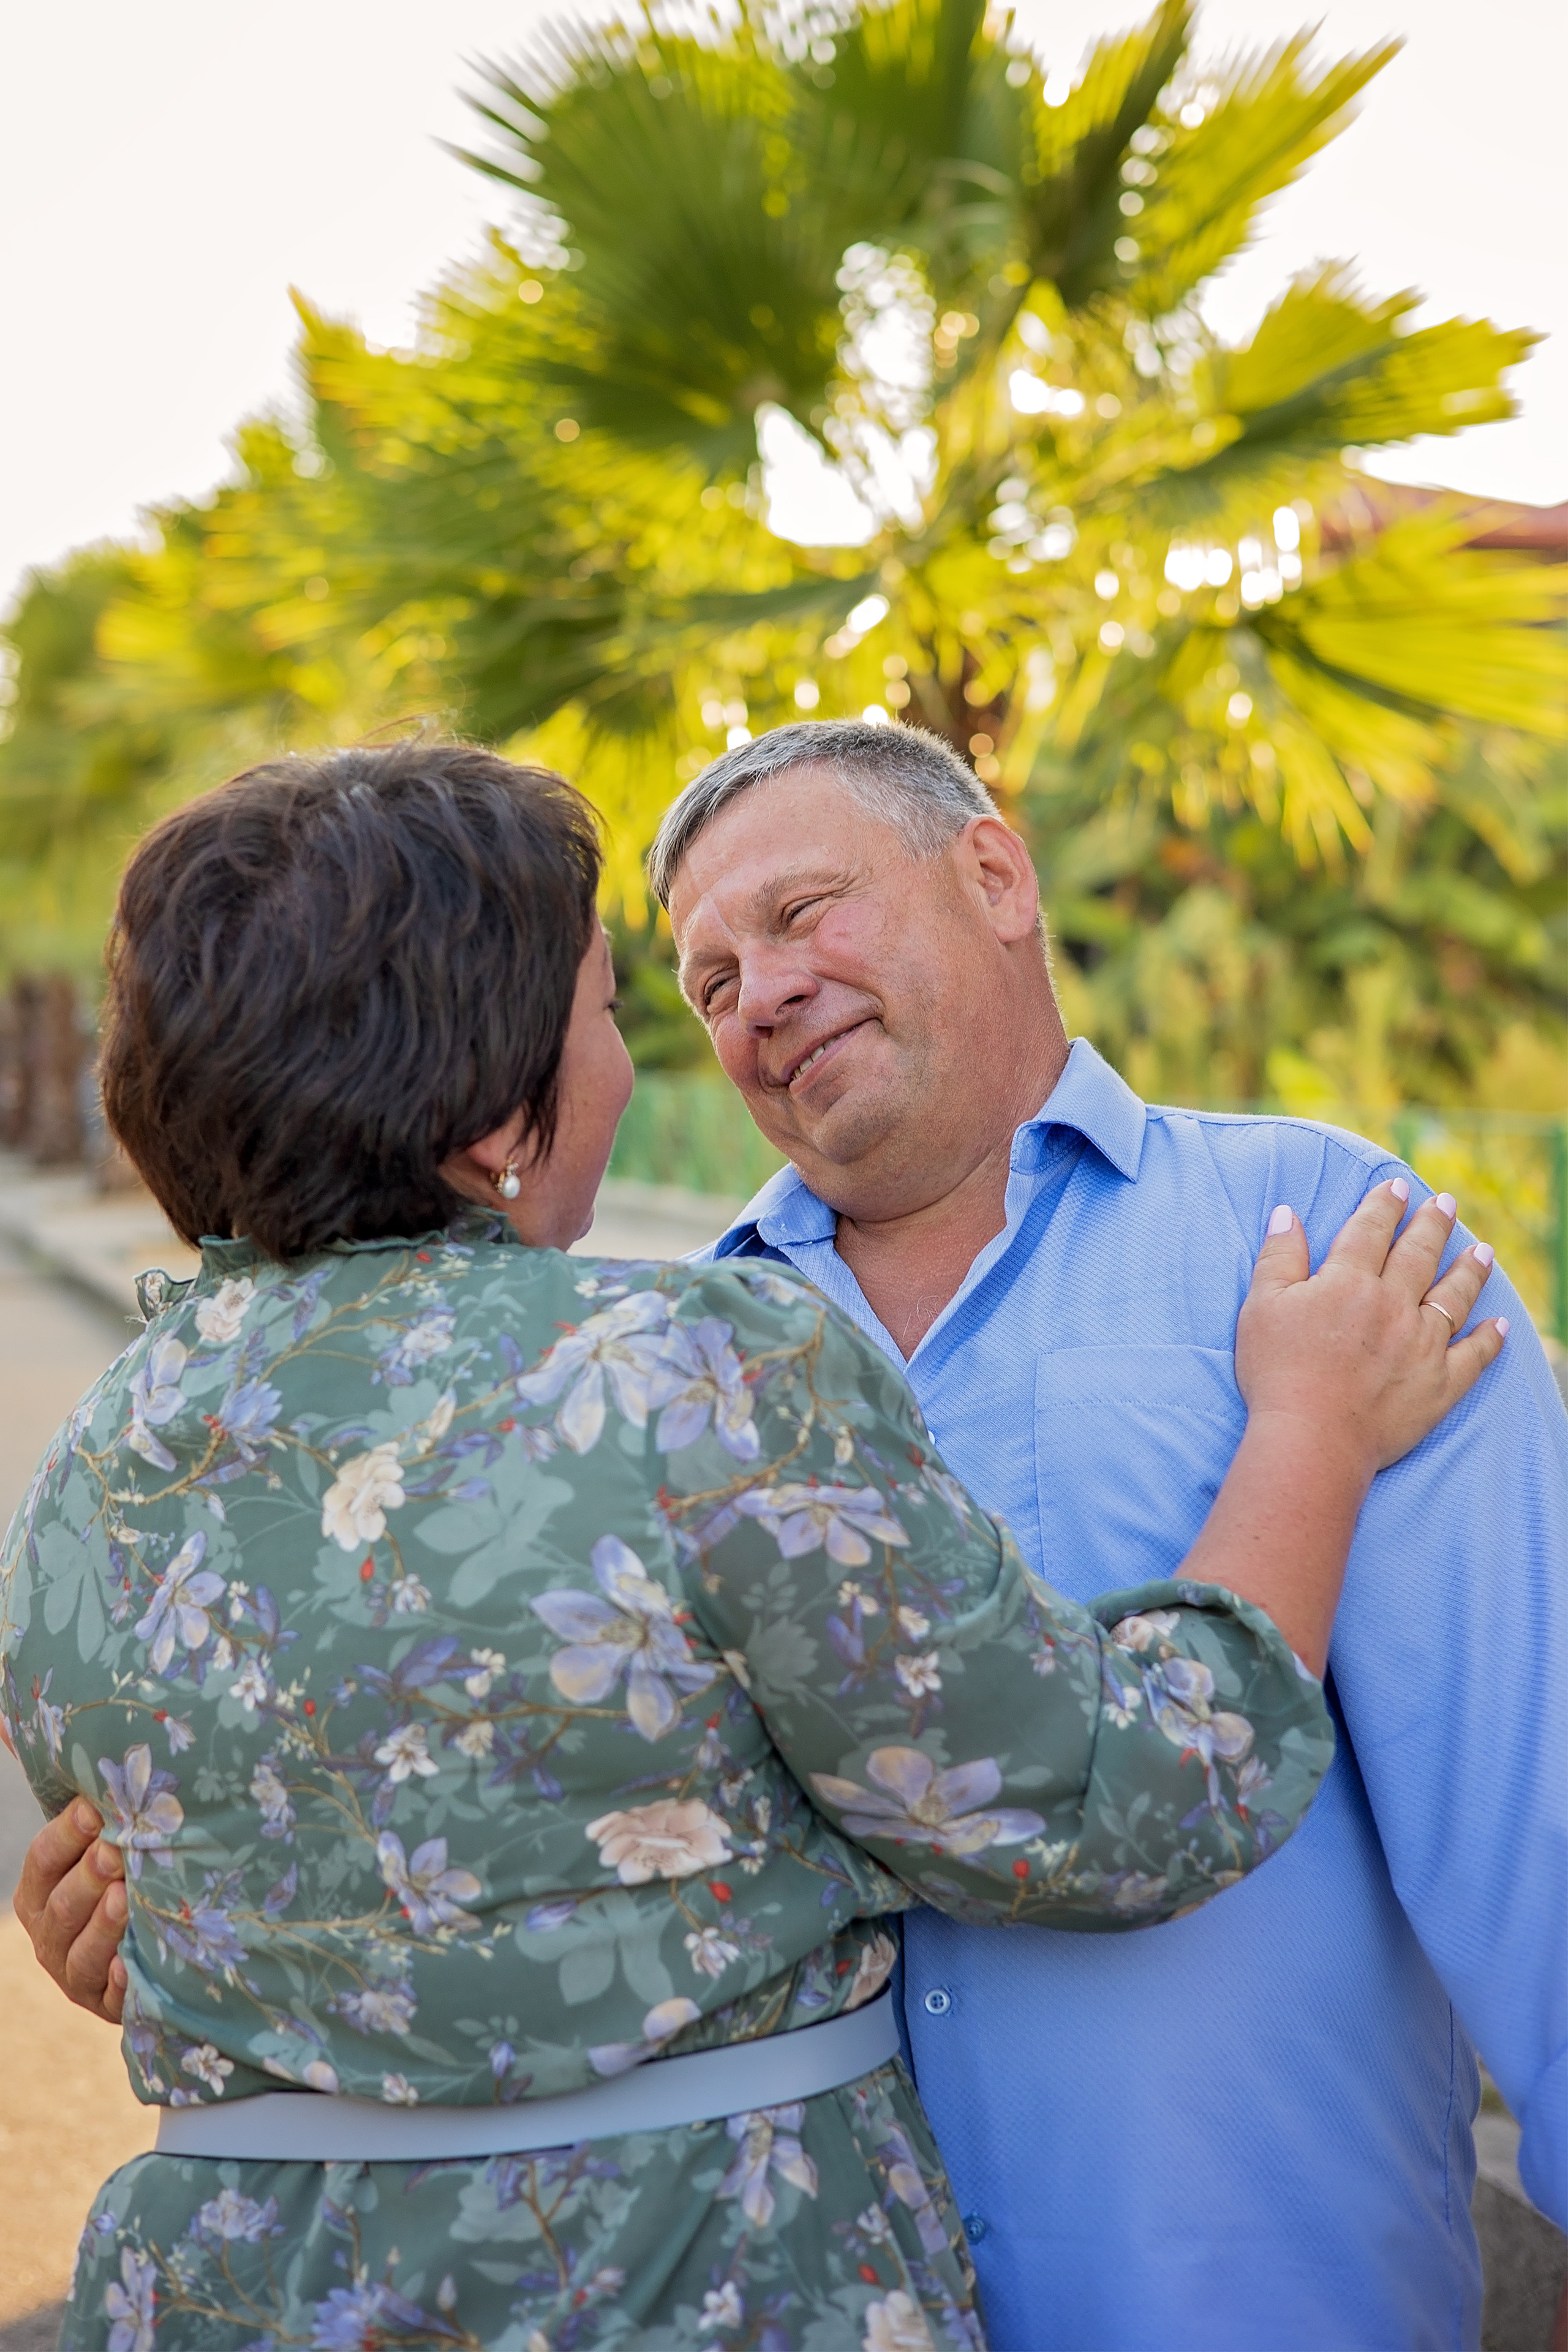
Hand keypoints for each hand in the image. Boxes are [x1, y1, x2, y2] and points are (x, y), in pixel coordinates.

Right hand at [12, 1798, 128, 2024]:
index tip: (94, 1808)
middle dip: (87, 1878)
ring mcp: (75, 1976)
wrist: (147, 1946)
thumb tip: (14, 1723)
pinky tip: (135, 1966)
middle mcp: (49, 1936)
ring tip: (127, 1898)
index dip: (66, 1834)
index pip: (42, 1860)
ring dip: (104, 1926)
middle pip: (61, 1907)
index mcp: (37, 1893)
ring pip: (82, 1954)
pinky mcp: (108, 2007)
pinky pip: (114, 1998)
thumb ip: (76, 1801)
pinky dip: (124, 1983)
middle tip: (115, 1851)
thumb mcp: (95, 1841)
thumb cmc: (121, 1875)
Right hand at [1236, 1179, 1504, 1485]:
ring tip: (1482, 1250)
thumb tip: (1287, 1215)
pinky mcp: (1439, 1384)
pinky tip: (1500, 1325)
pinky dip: (1489, 1339)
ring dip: (1470, 1269)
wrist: (1312, 1438)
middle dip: (1432, 1223)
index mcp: (1349, 1282)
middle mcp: (1393, 1304)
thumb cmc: (1278, 1372)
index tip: (1397, 1185)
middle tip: (1445, 1202)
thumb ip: (1278, 1257)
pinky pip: (1474, 1356)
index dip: (1384, 1204)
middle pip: (1419, 1254)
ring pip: (1454, 1296)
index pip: (1371, 1230)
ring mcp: (1422, 1344)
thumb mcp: (1261, 1307)